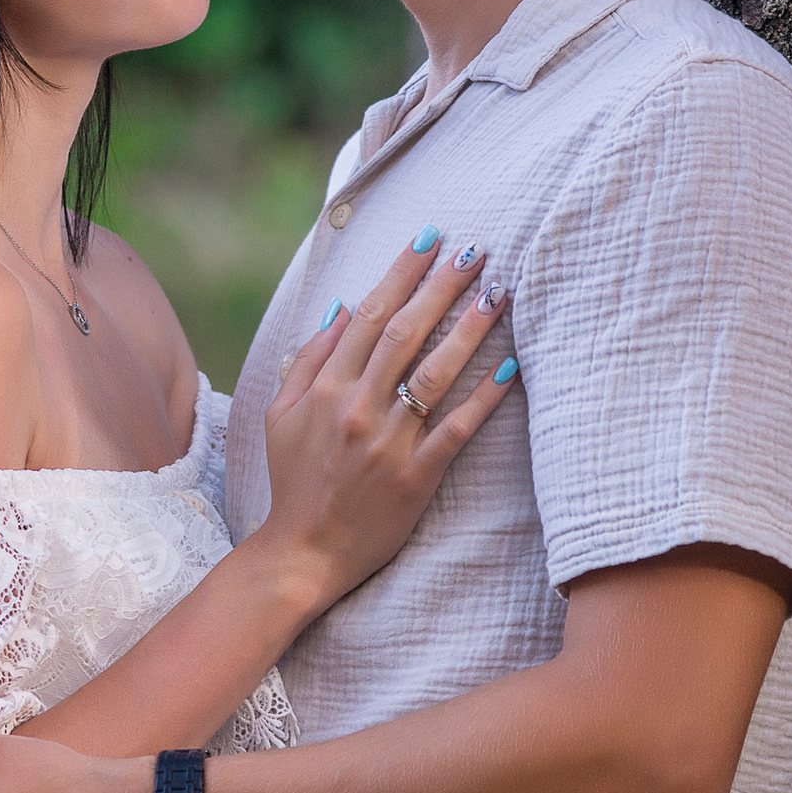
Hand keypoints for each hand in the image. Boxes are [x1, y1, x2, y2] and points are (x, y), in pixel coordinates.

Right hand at [258, 227, 514, 602]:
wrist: (304, 553)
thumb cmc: (294, 481)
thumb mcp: (281, 415)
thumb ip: (308, 361)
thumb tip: (341, 310)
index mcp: (325, 388)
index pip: (371, 316)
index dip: (402, 273)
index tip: (429, 240)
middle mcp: (358, 408)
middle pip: (407, 334)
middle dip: (443, 287)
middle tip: (477, 250)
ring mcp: (389, 443)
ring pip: (435, 374)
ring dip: (470, 330)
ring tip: (499, 294)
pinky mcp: (416, 477)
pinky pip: (457, 429)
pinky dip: (483, 398)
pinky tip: (510, 369)